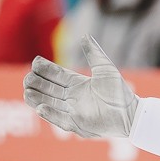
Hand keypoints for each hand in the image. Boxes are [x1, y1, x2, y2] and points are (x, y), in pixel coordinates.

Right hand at [23, 36, 137, 137]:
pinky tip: (41, 107)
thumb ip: (94, 53)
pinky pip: (60, 119)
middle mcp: (72, 98)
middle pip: (48, 89)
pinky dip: (50, 114)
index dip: (45, 69)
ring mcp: (73, 112)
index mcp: (77, 85)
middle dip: (36, 83)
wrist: (132, 113)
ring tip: (27, 91)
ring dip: (37, 98)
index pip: (56, 75)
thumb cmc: (120, 92)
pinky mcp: (77, 124)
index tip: (35, 62)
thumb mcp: (106, 69)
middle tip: (28, 77)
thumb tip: (84, 36)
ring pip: (49, 103)